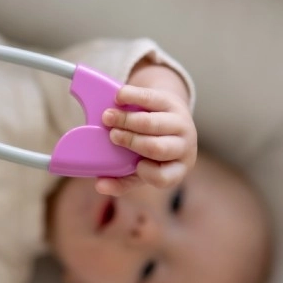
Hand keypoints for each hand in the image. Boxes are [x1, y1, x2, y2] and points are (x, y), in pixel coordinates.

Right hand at [96, 64, 196, 195]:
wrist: (171, 122)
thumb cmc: (153, 153)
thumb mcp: (142, 170)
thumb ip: (121, 182)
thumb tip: (99, 186)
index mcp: (177, 169)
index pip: (163, 177)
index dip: (147, 172)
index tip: (134, 165)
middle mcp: (183, 147)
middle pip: (155, 147)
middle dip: (130, 140)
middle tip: (111, 134)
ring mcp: (180, 122)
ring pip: (152, 123)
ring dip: (126, 119)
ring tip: (107, 117)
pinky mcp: (172, 102)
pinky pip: (150, 98)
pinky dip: (131, 97)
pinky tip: (118, 98)